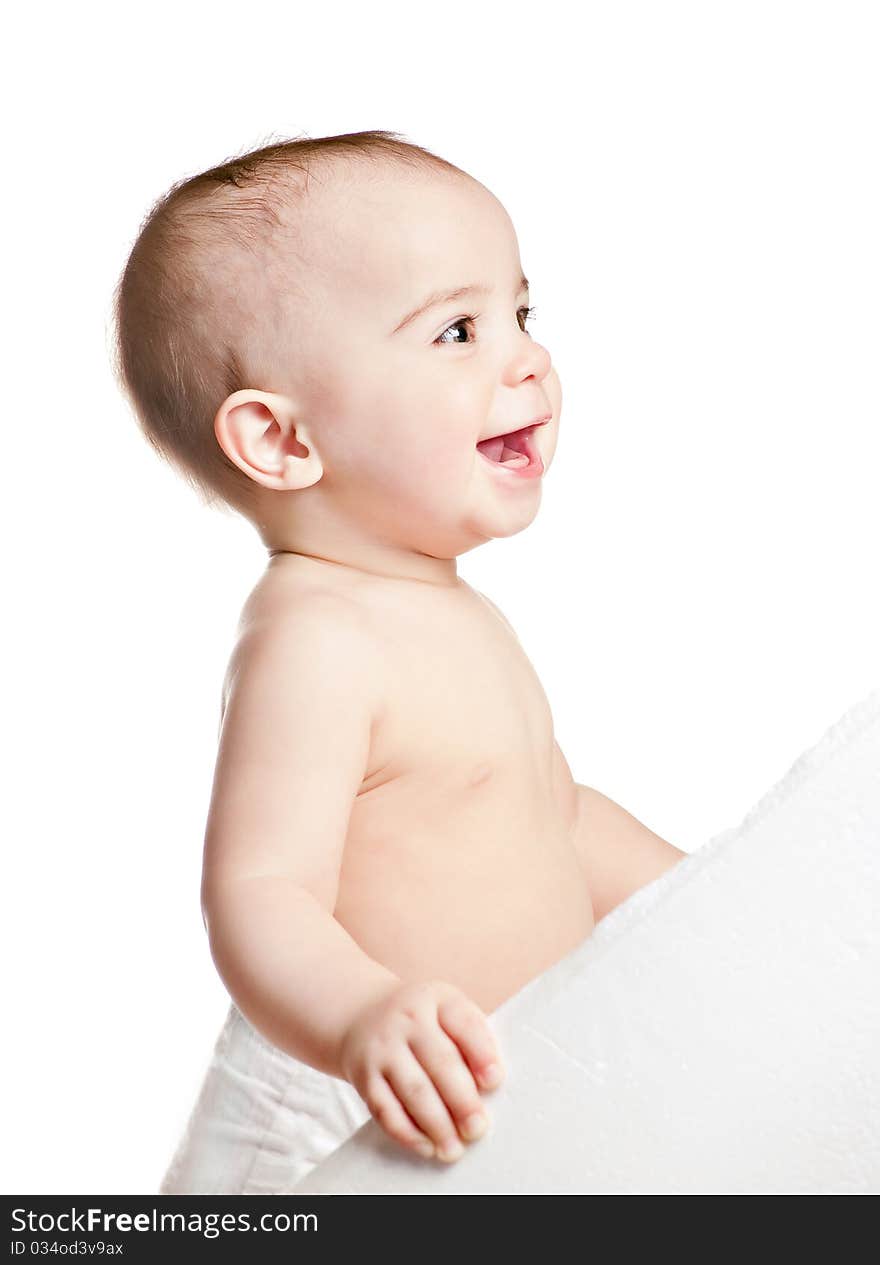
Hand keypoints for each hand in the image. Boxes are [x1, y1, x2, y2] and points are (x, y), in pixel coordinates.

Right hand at [338, 978, 504, 1162]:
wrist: (362, 1015)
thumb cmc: (420, 1022)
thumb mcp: (444, 1012)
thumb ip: (470, 1040)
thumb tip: (490, 1090)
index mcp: (437, 999)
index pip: (463, 1023)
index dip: (481, 1053)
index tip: (494, 1082)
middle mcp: (407, 1019)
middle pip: (440, 1062)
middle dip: (462, 1100)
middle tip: (477, 1129)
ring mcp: (383, 1048)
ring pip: (414, 1090)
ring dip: (437, 1125)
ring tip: (455, 1149)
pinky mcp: (364, 1076)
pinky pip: (386, 1109)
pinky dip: (407, 1133)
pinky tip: (426, 1146)